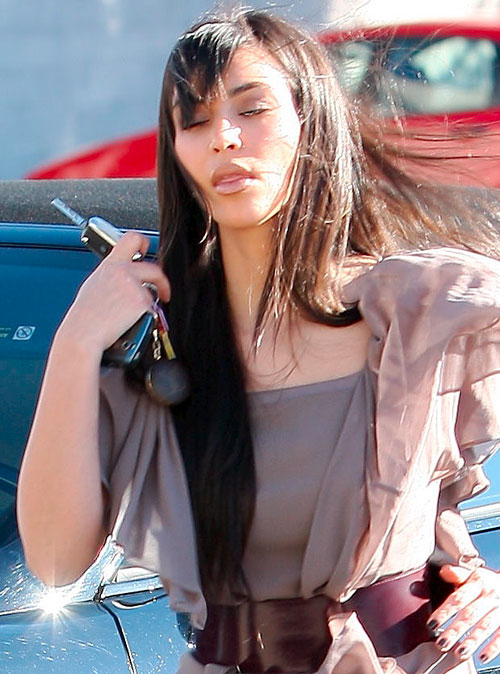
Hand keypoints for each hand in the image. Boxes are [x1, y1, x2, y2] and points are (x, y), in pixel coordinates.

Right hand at [58, 231, 170, 352]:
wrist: (83, 335)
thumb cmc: (85, 317)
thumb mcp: (94, 286)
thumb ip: (112, 276)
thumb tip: (125, 277)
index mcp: (110, 265)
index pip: (132, 239)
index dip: (144, 242)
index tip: (148, 252)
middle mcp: (123, 272)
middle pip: (154, 268)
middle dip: (162, 281)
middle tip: (162, 291)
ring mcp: (134, 287)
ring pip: (152, 293)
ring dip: (147, 304)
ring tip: (129, 316)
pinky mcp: (142, 302)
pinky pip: (152, 309)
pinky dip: (146, 317)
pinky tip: (130, 323)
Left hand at [427, 564, 499, 664]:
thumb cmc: (487, 582)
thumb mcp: (473, 575)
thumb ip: (457, 575)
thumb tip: (442, 571)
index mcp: (477, 583)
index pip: (458, 598)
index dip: (444, 612)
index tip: (431, 624)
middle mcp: (489, 596)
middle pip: (470, 614)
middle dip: (455, 630)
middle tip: (441, 644)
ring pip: (486, 627)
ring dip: (472, 641)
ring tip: (459, 653)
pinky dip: (493, 648)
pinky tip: (483, 658)